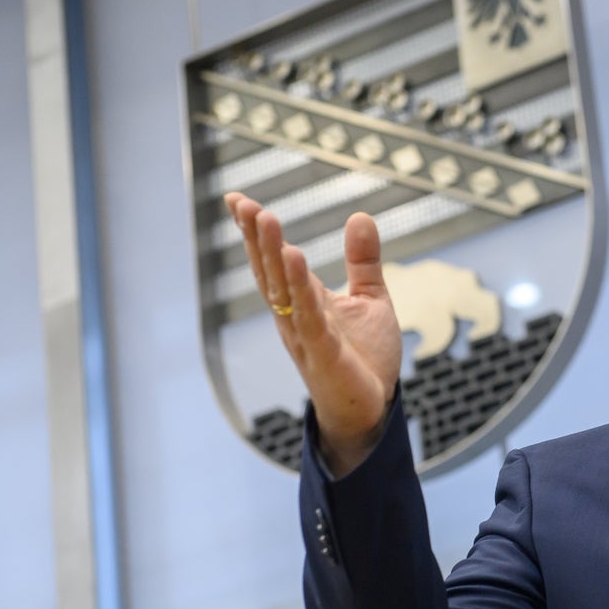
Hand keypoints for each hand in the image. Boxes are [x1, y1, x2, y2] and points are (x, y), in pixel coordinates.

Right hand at [224, 192, 401, 476]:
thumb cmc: (364, 357)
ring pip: (282, 289)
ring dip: (272, 254)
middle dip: (257, 237)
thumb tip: (360, 216)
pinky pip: (309, 317)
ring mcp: (305, 334)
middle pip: (270, 270)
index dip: (256, 231)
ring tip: (265, 218)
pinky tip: (295, 259)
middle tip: (242, 203)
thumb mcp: (368, 298)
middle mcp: (295, 315)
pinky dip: (299, 289)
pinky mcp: (324, 353)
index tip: (236, 200)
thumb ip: (363, 260)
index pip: (274, 260)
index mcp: (303, 299)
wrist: (371, 408)